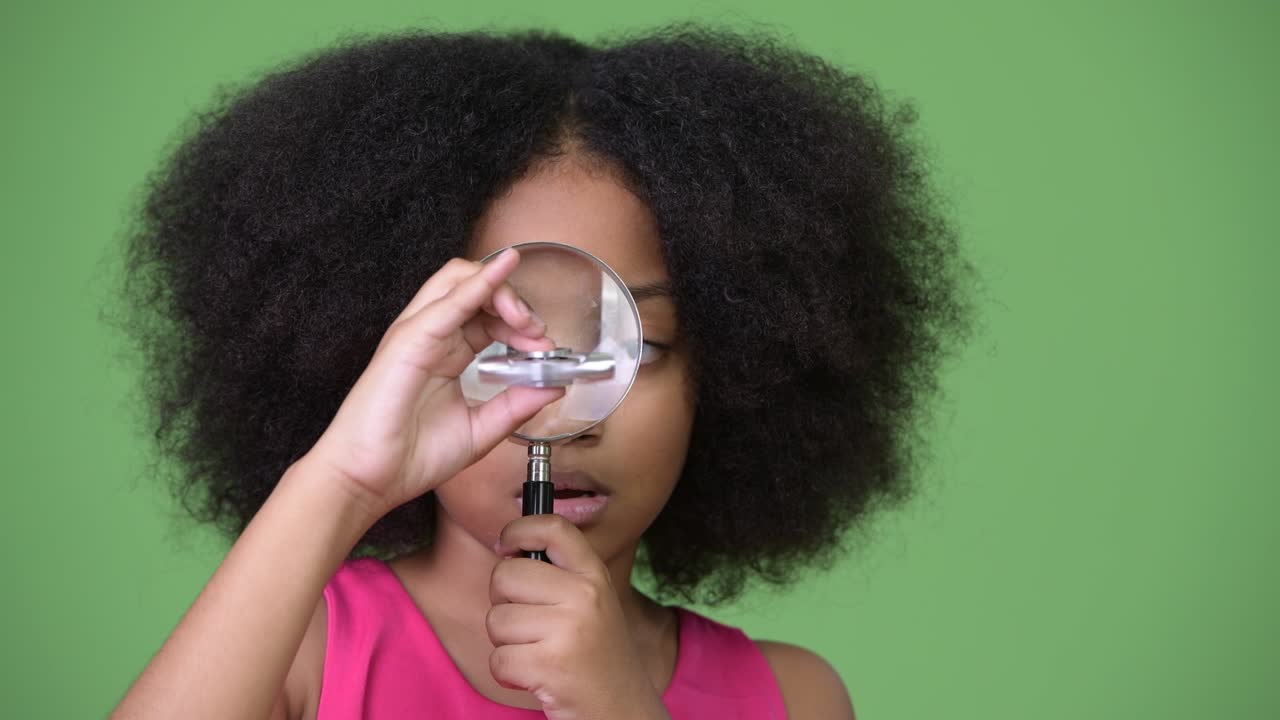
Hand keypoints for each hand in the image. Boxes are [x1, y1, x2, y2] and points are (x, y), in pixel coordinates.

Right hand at [301, 249, 563, 518]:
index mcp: (448, 354)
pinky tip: (504, 270)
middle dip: (517, 305)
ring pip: (461, 280)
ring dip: (502, 290)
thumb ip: (517, 405)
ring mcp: (419, 333)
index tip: (545, 350)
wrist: (371, 480)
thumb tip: (554, 386)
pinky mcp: (409, 339)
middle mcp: (434, 336)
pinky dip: (479, 283)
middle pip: (478, 290)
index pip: (490, 317)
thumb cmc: (412, 457)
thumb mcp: (481, 430)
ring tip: (525, 320)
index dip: (522, 326)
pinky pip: (449, 300)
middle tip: (539, 334)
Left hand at [487, 515, 671, 719]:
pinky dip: (509, 674)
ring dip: (507, 644)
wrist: (623, 711)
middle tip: (528, 624)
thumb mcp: (592, 604)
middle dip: (503, 602)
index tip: (505, 545)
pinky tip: (535, 676)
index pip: (553, 527)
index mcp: (594, 575)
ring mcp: (568, 630)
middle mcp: (584, 595)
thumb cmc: (595, 656)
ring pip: (496, 620)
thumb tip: (506, 549)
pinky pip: (498, 659)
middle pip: (506, 574)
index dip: (518, 529)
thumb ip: (558, 575)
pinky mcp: (550, 666)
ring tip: (538, 653)